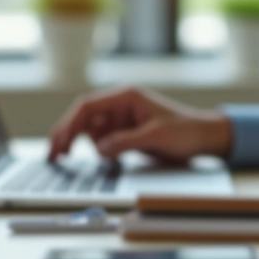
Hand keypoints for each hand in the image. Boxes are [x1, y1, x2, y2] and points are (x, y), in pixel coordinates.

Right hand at [47, 87, 232, 162]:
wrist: (205, 139)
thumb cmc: (187, 130)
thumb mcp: (157, 136)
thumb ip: (127, 142)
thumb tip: (100, 149)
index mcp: (126, 97)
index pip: (87, 107)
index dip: (69, 124)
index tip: (59, 143)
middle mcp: (120, 106)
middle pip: (83, 119)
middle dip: (66, 136)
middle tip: (53, 156)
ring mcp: (122, 120)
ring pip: (90, 132)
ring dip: (83, 145)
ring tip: (77, 160)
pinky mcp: (126, 135)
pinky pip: (103, 143)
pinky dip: (99, 152)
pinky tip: (104, 161)